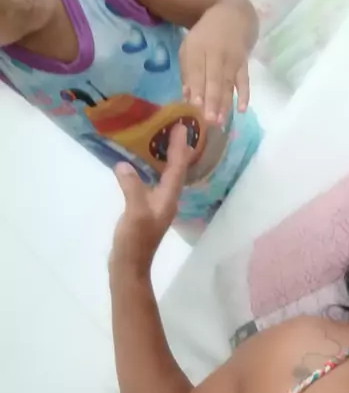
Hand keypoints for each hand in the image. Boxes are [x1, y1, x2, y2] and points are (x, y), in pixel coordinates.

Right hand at [110, 125, 192, 275]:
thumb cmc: (135, 241)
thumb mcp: (134, 212)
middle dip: (176, 150)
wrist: (129, 266)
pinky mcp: (145, 210)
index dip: (179, 148)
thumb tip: (124, 164)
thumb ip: (131, 186)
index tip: (181, 126)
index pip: (177, 168)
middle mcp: (167, 200)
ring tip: (158, 139)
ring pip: (164, 176)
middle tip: (173, 127)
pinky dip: (149, 170)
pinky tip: (139, 165)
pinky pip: (151, 183)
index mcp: (168, 198)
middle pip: (175, 170)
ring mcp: (156, 206)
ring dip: (164, 159)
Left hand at [180, 0, 255, 125]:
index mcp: (197, 48)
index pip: (196, 70)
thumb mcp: (190, 47)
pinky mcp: (244, 63)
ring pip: (228, 83)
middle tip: (209, 120)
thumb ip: (187, 72)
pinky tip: (242, 109)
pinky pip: (244, 80)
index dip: (196, 87)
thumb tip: (186, 97)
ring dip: (225, 103)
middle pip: (214, 79)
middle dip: (212, 100)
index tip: (195, 105)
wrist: (233, 14)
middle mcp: (215, 53)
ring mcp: (232, 59)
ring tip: (220, 121)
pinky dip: (244, 94)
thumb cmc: (206, 35)